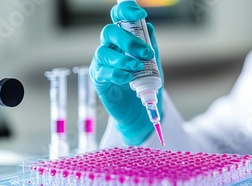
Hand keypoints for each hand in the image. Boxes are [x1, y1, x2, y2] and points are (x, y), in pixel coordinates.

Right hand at [90, 1, 162, 145]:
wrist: (140, 109)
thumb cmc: (144, 82)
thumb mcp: (152, 62)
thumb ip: (150, 45)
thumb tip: (150, 26)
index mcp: (123, 38)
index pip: (118, 17)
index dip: (126, 10)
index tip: (141, 14)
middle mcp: (109, 47)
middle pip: (109, 32)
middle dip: (128, 40)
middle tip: (146, 52)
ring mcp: (101, 62)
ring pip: (103, 52)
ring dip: (123, 59)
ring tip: (138, 67)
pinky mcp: (98, 78)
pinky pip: (103, 72)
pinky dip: (117, 73)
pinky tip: (128, 78)